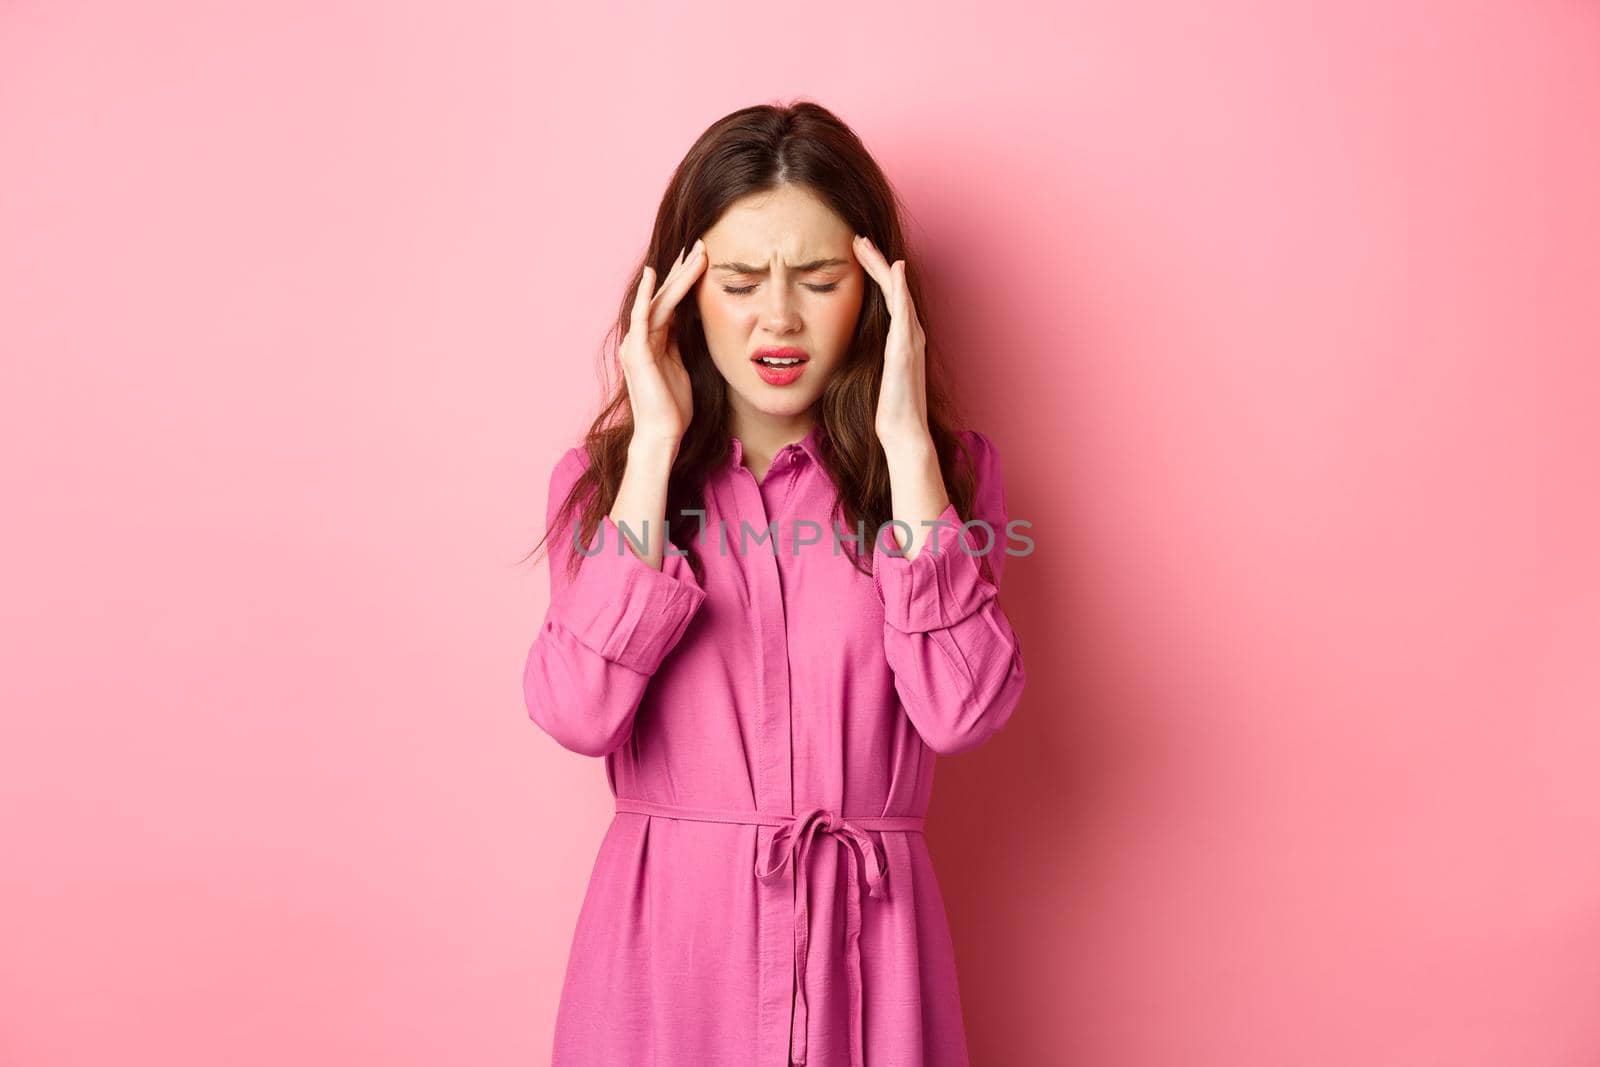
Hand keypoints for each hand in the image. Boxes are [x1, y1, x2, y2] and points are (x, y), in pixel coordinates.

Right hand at [621, 238, 705, 446]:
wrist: (662, 434)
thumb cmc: (674, 408)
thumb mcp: (681, 367)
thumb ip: (679, 344)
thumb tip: (687, 323)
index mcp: (653, 341)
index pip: (670, 303)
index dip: (685, 280)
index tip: (702, 259)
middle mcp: (641, 338)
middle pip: (665, 296)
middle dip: (683, 270)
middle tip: (701, 244)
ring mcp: (637, 343)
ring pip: (659, 301)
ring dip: (678, 276)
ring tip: (695, 253)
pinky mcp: (637, 352)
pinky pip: (642, 316)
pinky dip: (647, 294)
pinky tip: (652, 274)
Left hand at [853, 233, 930, 450]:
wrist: (903, 433)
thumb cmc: (884, 410)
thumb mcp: (868, 375)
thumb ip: (863, 356)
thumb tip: (842, 347)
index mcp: (900, 340)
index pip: (886, 298)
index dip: (872, 274)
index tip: (855, 255)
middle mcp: (910, 335)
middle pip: (892, 288)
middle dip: (875, 262)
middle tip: (858, 239)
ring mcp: (910, 340)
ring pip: (896, 292)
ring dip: (882, 266)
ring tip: (865, 244)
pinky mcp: (905, 349)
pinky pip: (903, 311)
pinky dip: (899, 288)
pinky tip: (894, 269)